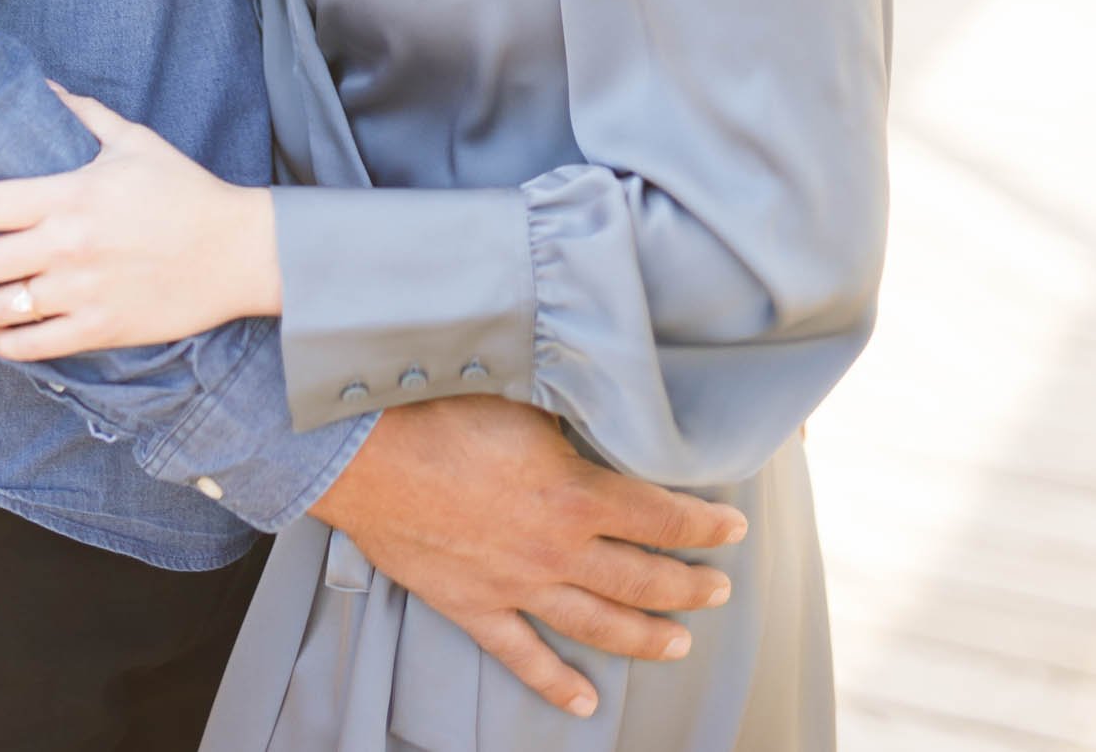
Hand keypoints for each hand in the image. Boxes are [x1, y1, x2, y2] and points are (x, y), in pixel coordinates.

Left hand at [0, 86, 281, 354]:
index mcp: (69, 196)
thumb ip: (82, 114)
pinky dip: (3, 344)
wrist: (238, 250)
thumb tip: (43, 87)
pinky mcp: (100, 328)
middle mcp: (66, 247)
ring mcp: (81, 292)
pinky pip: (36, 345)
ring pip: (1, 309)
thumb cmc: (184, 189)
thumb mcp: (133, 140)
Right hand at [313, 397, 745, 721]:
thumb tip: (605, 391)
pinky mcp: (474, 607)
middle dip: (689, 586)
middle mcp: (556, 549)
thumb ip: (569, 407)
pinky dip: (557, 683)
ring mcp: (517, 586)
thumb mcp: (520, 391)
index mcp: (574, 493)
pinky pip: (524, 657)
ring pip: (598, 625)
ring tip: (680, 645)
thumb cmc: (437, 408)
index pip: (661, 517)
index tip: (732, 528)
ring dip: (646, 637)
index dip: (704, 525)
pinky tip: (585, 703)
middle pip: (641, 579)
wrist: (363, 453)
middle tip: (718, 591)